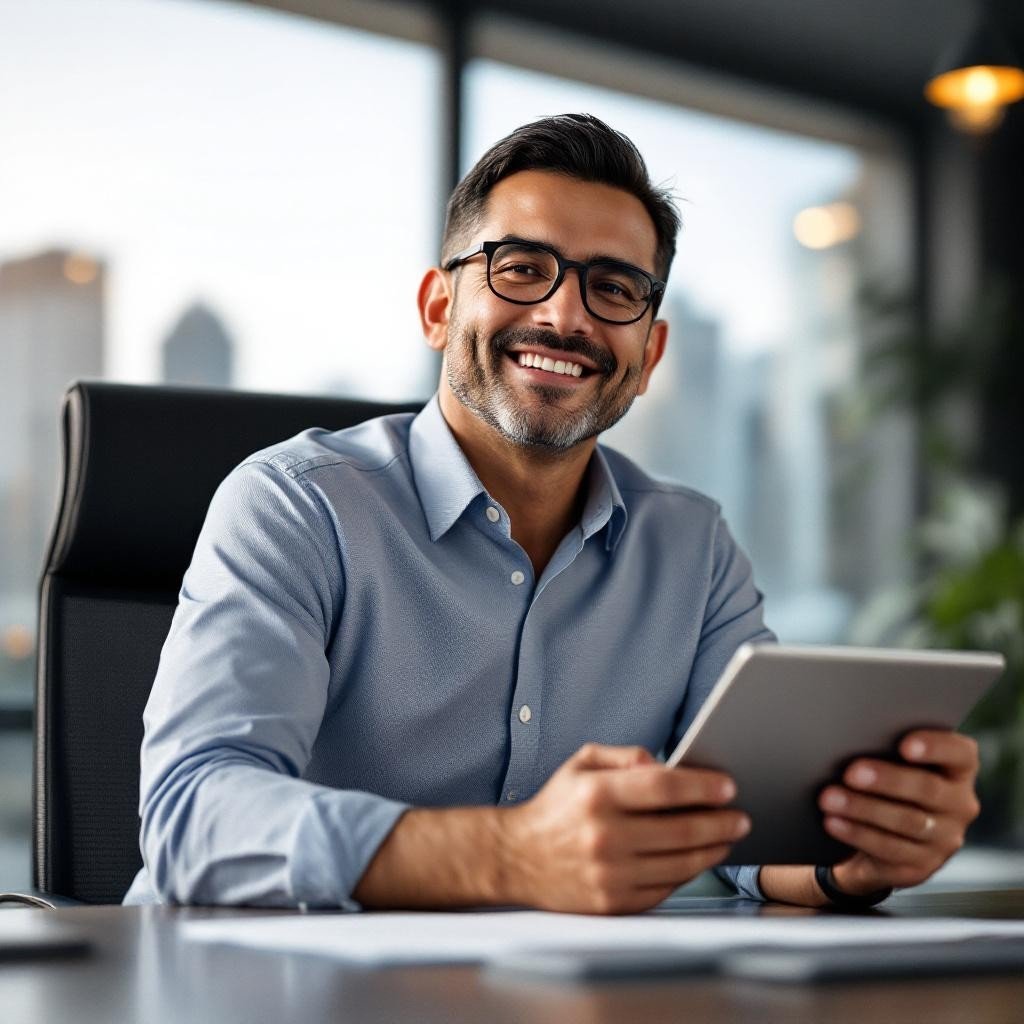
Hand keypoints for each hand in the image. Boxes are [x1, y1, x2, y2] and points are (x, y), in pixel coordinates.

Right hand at [504, 742, 749, 913]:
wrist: (516, 858)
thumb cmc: (556, 806)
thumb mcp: (581, 763)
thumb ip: (626, 756)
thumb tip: (668, 765)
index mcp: (597, 794)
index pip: (664, 787)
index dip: (702, 787)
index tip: (727, 786)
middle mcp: (604, 836)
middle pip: (681, 830)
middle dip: (720, 822)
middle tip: (740, 816)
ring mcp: (610, 874)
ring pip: (680, 863)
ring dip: (713, 849)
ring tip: (727, 837)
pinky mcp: (613, 903)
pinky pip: (666, 888)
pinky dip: (688, 873)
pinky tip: (698, 859)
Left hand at [818, 730, 980, 896]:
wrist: (878, 834)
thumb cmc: (885, 782)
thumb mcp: (891, 762)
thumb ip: (885, 747)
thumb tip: (849, 738)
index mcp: (957, 770)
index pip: (961, 754)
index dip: (936, 747)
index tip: (905, 745)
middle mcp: (959, 805)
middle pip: (928, 789)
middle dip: (886, 780)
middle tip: (851, 773)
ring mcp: (944, 839)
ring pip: (907, 822)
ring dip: (864, 809)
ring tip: (830, 798)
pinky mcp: (922, 866)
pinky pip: (890, 850)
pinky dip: (857, 834)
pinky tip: (834, 822)